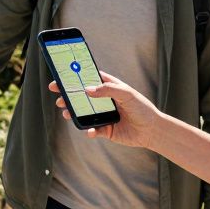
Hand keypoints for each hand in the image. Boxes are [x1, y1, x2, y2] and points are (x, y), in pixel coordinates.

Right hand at [47, 71, 165, 149]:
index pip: (89, 79)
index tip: (61, 77)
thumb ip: (107, 90)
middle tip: (57, 96)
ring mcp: (102, 115)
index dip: (75, 78)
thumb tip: (87, 90)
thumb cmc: (142, 108)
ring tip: (65, 111)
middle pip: (81, 96)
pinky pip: (92, 130)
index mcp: (108, 87)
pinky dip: (89, 131)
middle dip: (68, 96)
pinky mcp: (104, 130)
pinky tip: (89, 131)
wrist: (151, 130)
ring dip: (72, 112)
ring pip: (83, 113)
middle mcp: (103, 101)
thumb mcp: (126, 94)